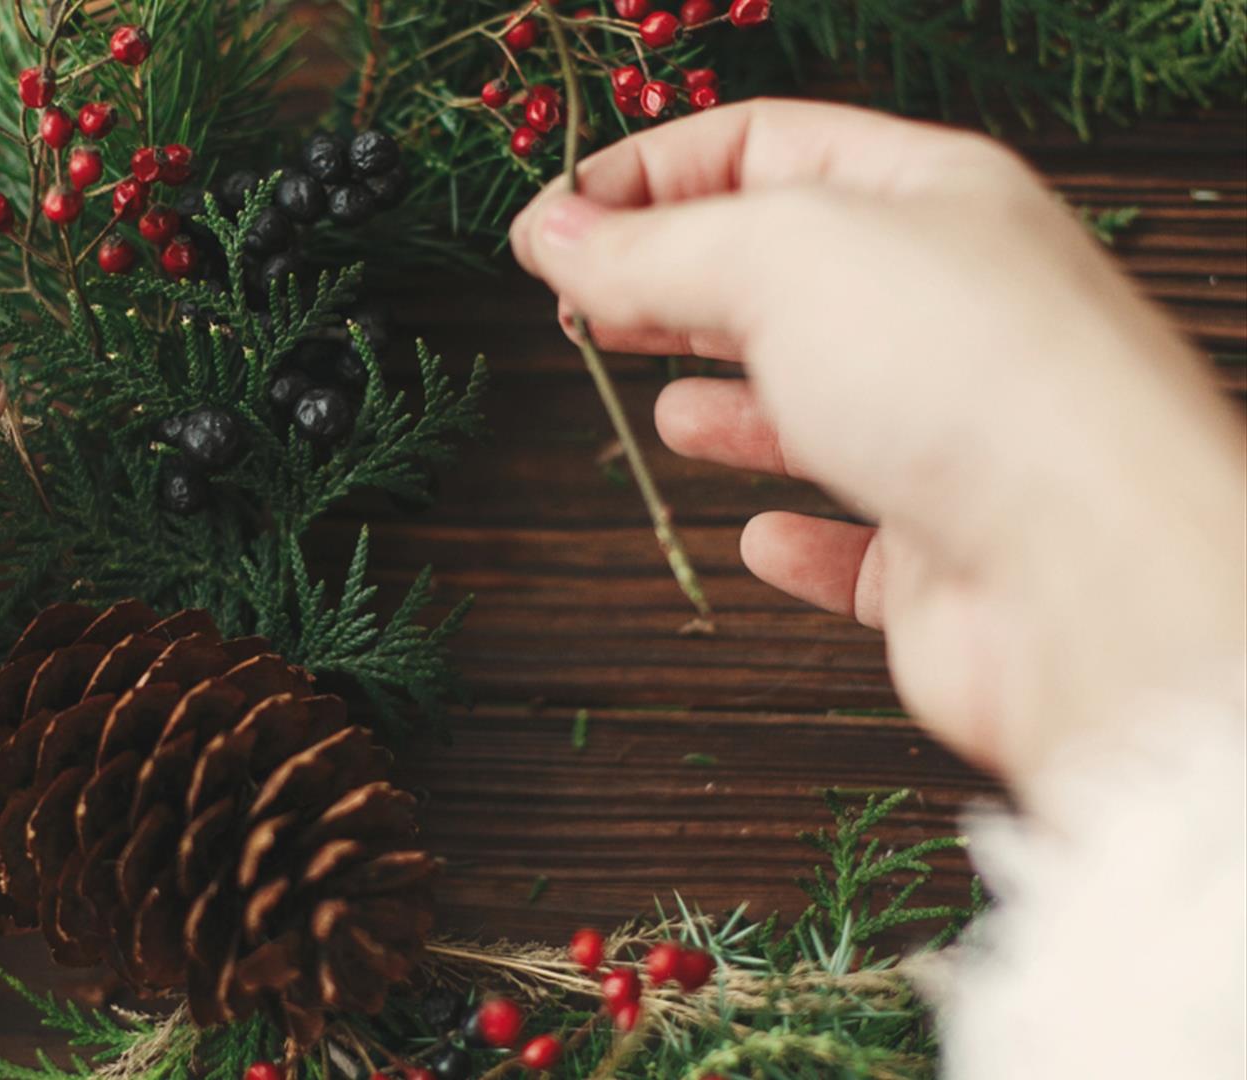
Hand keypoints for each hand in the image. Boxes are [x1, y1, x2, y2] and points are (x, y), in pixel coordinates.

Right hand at [511, 100, 1245, 785]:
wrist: (1093, 567)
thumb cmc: (970, 379)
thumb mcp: (776, 257)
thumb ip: (650, 248)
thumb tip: (552, 234)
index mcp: (928, 195)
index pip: (764, 147)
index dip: (647, 175)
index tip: (553, 222)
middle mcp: (948, 307)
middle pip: (783, 272)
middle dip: (672, 283)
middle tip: (576, 306)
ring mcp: (953, 432)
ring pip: (822, 403)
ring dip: (737, 404)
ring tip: (665, 407)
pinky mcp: (945, 553)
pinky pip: (859, 541)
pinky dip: (801, 537)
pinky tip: (760, 536)